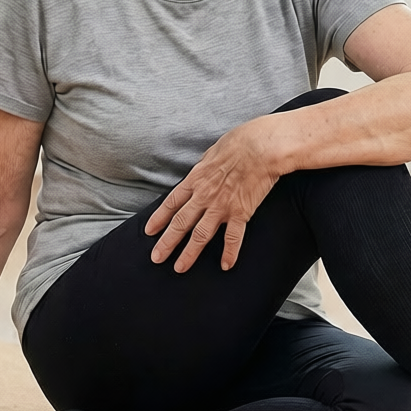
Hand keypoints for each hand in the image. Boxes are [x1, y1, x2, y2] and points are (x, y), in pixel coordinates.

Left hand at [144, 116, 280, 272]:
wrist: (261, 147)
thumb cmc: (240, 143)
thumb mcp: (213, 151)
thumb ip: (205, 165)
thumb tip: (203, 168)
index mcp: (196, 179)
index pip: (171, 203)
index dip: (159, 219)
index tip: (149, 231)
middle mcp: (204, 196)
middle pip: (180, 223)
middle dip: (167, 242)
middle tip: (157, 257)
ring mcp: (221, 206)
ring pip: (200, 235)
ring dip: (189, 253)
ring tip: (180, 267)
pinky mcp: (241, 212)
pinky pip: (233, 237)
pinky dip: (229, 253)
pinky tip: (226, 265)